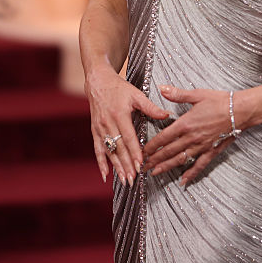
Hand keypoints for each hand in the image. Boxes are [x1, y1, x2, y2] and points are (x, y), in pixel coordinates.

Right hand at [85, 66, 171, 185]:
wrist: (97, 82)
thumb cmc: (119, 88)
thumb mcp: (136, 94)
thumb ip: (150, 107)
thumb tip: (166, 115)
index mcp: (119, 115)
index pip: (128, 138)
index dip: (134, 152)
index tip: (140, 164)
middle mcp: (108, 124)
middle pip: (118, 148)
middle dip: (126, 164)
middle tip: (134, 179)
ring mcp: (100, 129)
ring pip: (109, 151)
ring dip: (116, 167)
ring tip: (124, 180)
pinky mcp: (95, 131)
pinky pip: (97, 149)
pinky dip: (101, 163)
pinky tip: (105, 175)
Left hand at [143, 85, 240, 185]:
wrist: (241, 110)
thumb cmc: (220, 101)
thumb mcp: (197, 94)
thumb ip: (178, 94)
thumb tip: (162, 88)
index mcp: (186, 123)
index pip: (164, 137)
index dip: (152, 146)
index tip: (142, 151)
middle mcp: (192, 137)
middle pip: (169, 151)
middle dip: (155, 160)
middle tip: (143, 166)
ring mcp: (202, 146)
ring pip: (180, 160)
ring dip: (166, 167)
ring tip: (155, 173)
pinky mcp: (211, 151)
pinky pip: (199, 165)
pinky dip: (191, 174)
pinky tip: (183, 181)